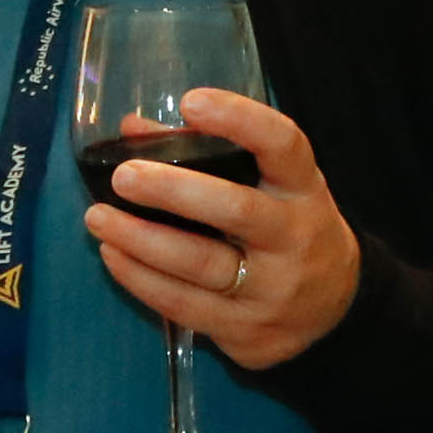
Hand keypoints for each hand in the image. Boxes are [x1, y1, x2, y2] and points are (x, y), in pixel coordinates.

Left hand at [84, 86, 359, 370]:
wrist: (334, 309)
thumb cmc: (284, 226)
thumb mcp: (266, 184)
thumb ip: (204, 152)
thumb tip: (130, 128)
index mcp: (302, 189)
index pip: (283, 145)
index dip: (240, 119)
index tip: (192, 102)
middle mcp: (295, 238)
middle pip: (235, 210)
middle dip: (172, 191)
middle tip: (123, 177)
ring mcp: (273, 289)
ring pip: (201, 265)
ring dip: (139, 240)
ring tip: (97, 218)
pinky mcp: (248, 330)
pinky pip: (184, 305)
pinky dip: (140, 279)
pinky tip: (113, 255)